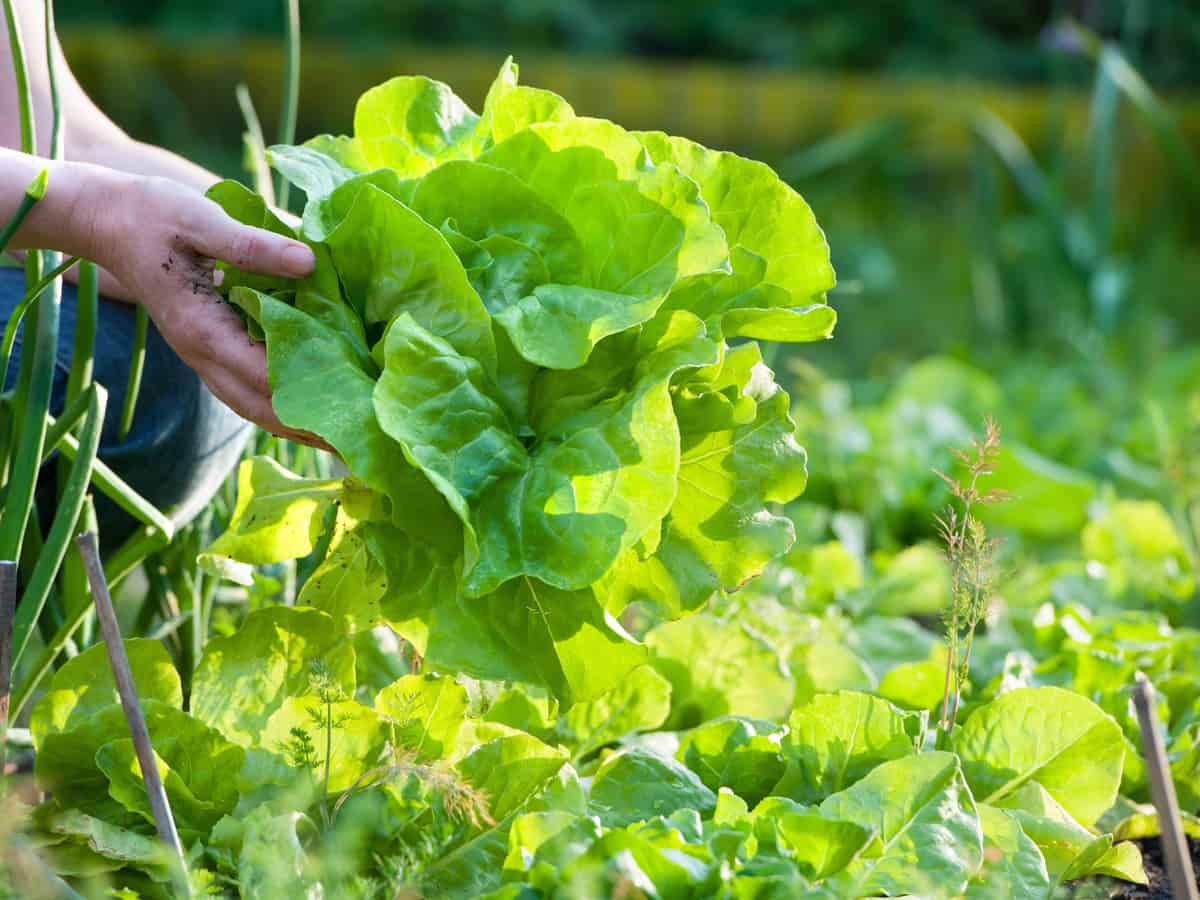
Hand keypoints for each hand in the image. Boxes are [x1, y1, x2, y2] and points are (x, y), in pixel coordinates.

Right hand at [90, 174, 329, 449]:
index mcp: (203, 329)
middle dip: (309, 428)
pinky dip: (278, 405)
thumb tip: (310, 262)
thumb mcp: (202, 220)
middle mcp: (202, 354)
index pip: (265, 376)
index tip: (354, 404)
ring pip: (252, 407)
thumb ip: (253, 246)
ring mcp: (202, 357)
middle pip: (262, 408)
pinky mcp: (207, 349)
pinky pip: (245, 390)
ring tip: (341, 438)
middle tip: (358, 441)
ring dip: (295, 425)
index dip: (310, 395)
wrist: (105, 219)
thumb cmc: (152, 214)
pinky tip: (310, 407)